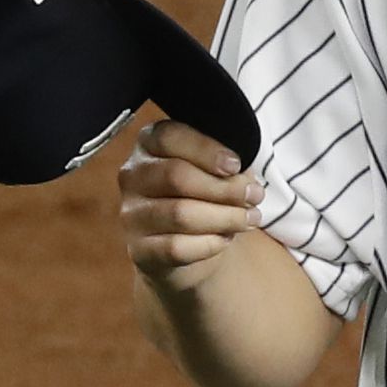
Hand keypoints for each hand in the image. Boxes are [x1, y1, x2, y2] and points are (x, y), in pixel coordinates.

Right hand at [118, 119, 263, 286]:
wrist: (184, 247)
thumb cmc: (203, 196)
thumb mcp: (216, 171)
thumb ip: (227, 167)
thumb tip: (244, 181)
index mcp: (149, 144)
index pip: (168, 136)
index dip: (205, 149)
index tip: (235, 165)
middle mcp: (133, 176)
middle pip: (176, 176)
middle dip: (224, 187)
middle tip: (254, 196)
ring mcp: (132, 214)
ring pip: (180, 214)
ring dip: (225, 217)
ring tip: (250, 219)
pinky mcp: (138, 249)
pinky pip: (177, 247)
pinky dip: (210, 243)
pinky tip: (225, 239)